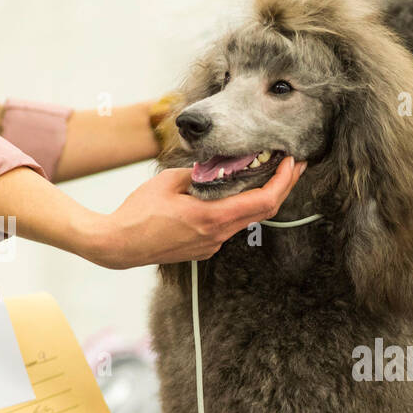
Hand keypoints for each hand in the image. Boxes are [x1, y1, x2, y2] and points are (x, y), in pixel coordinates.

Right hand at [79, 156, 305, 268]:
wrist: (120, 245)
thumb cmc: (138, 213)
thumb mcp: (168, 182)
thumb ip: (197, 174)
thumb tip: (213, 167)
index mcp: (212, 217)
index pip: (263, 201)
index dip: (283, 182)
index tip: (293, 164)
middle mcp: (218, 235)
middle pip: (263, 211)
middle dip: (282, 187)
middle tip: (293, 166)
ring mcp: (212, 244)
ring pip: (247, 219)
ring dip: (261, 198)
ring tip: (267, 174)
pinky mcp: (205, 248)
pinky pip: (229, 226)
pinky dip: (238, 208)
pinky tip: (233, 193)